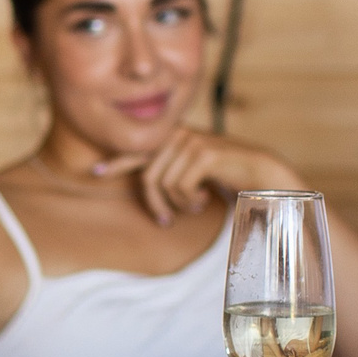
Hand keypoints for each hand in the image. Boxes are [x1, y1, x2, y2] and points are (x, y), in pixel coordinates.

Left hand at [90, 128, 298, 226]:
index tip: (97, 172)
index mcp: (174, 138)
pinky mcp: (203, 152)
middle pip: (147, 176)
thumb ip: (170, 170)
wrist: (261, 172)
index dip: (117, 161)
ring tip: (194, 206)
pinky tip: (203, 201)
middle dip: (154, 203)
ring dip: (177, 204)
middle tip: (165, 221)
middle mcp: (179, 135)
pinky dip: (189, 201)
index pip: (137, 149)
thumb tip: (145, 185)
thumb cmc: (226, 174)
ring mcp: (191, 141)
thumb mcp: (193, 170)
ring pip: (163, 184)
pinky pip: (180, 186)